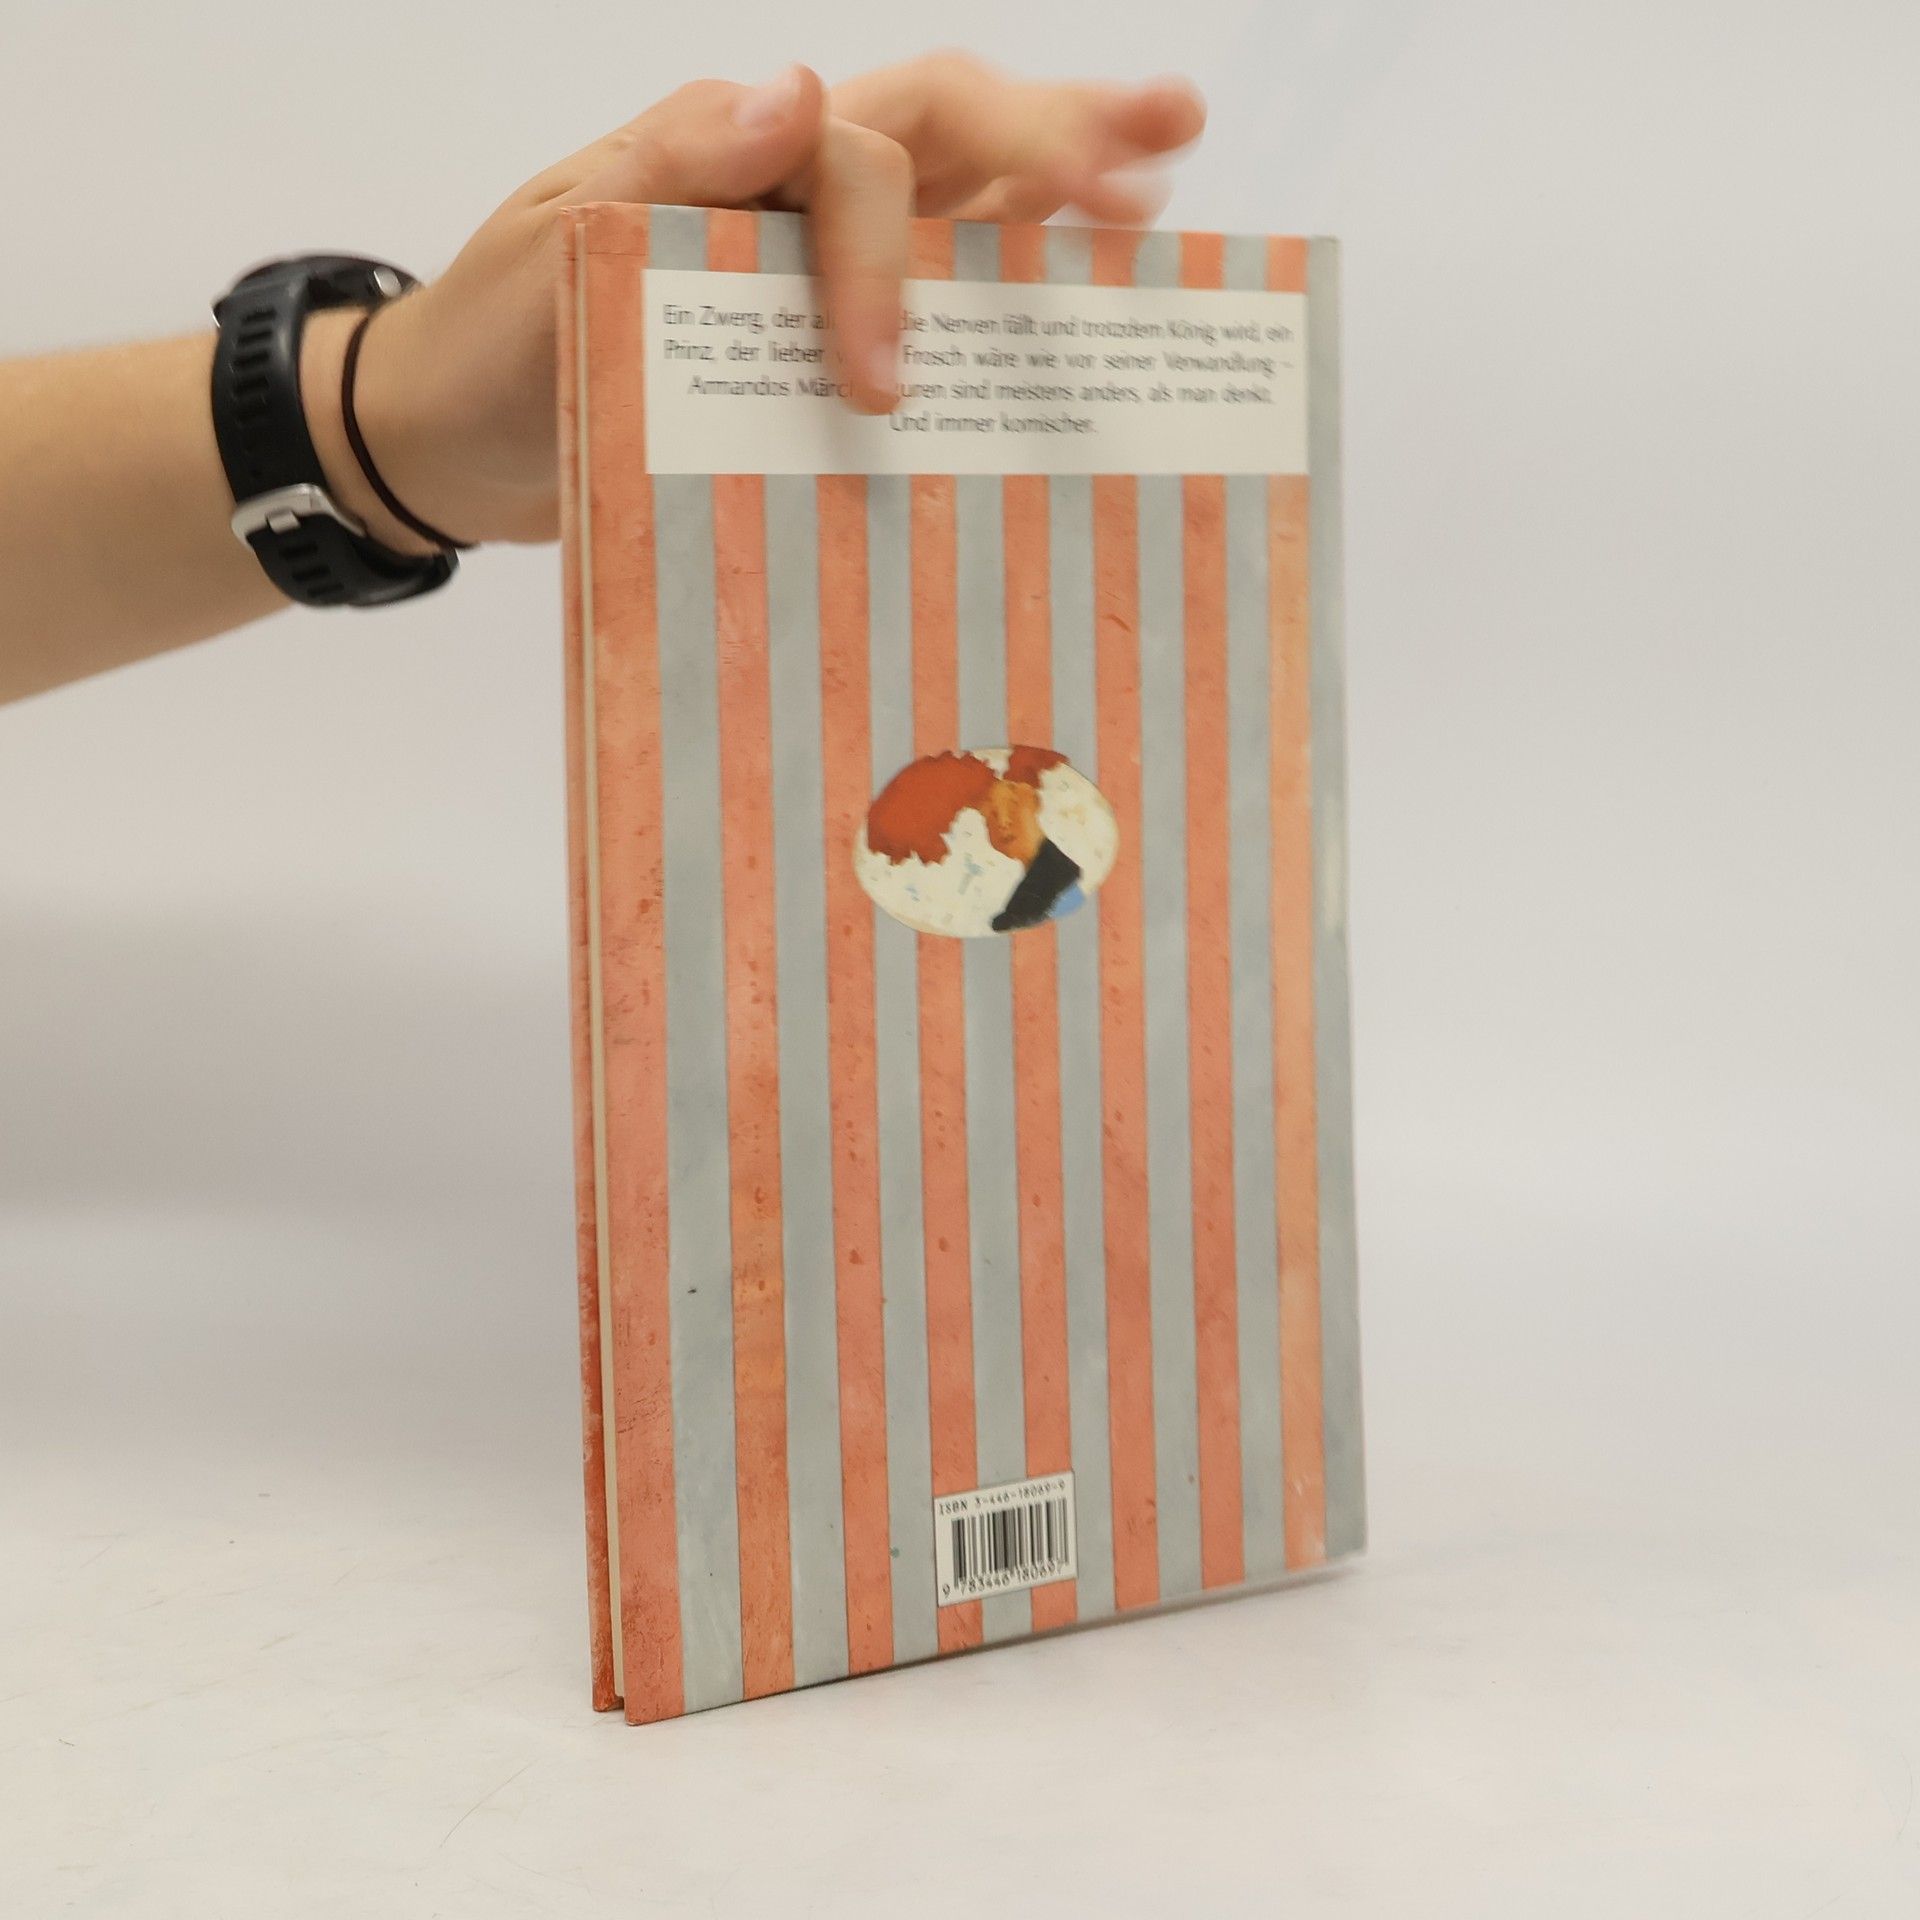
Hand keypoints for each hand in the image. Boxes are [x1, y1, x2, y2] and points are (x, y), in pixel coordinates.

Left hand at [303, 54, 1204, 550]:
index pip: (850, 158)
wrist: (451, 440)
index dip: (886, 260)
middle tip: (1160, 149)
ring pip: (961, 194)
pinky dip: (1013, 281)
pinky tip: (1086, 281)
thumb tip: (794, 90)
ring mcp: (813, 256)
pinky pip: (936, 293)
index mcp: (723, 154)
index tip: (882, 387)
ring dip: (1063, 180)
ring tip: (1161, 186)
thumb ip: (664, 172)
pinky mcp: (821, 332)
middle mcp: (786, 187)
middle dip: (1054, 130)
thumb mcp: (550, 254)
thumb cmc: (489, 350)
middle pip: (943, 126)